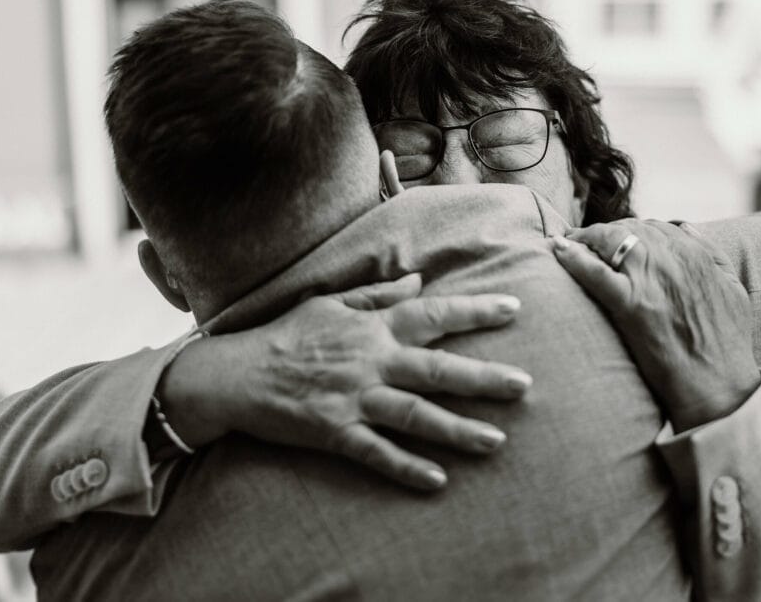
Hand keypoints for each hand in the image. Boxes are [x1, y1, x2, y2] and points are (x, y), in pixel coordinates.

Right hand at [161, 274, 531, 489]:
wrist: (236, 373)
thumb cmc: (287, 334)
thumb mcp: (332, 302)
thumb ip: (379, 294)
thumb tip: (418, 279)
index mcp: (373, 328)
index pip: (433, 314)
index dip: (474, 311)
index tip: (514, 310)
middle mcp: (370, 361)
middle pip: (435, 370)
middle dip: (482, 378)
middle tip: (523, 385)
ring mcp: (353, 398)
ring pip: (415, 415)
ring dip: (456, 429)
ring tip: (495, 441)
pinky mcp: (334, 431)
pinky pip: (376, 452)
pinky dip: (406, 466)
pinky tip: (437, 480)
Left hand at [553, 220, 759, 430]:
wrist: (717, 383)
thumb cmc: (726, 342)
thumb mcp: (732, 287)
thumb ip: (711, 254)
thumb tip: (686, 227)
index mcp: (695, 254)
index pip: (654, 226)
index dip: (631, 230)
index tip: (616, 238)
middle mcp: (672, 260)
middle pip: (629, 228)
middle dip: (606, 231)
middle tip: (586, 240)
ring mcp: (649, 280)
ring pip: (610, 240)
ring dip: (586, 237)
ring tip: (570, 243)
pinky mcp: (630, 304)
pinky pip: (594, 272)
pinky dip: (573, 257)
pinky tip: (558, 249)